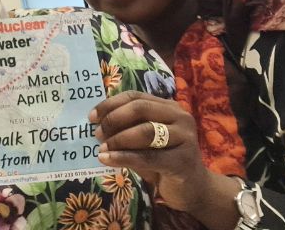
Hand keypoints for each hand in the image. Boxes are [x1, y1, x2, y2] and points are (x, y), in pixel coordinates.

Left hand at [89, 91, 216, 212]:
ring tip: (102, 148)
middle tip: (97, 134)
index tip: (91, 117)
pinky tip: (108, 159)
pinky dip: (124, 157)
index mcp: (168, 106)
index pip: (135, 96)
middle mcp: (180, 116)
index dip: (110, 104)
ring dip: (118, 139)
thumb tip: (96, 125)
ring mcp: (185, 137)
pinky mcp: (184, 160)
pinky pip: (148, 156)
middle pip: (140, 109)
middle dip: (114, 120)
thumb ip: (125, 130)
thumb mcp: (142, 142)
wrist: (193, 188)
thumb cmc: (163, 161)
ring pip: (145, 131)